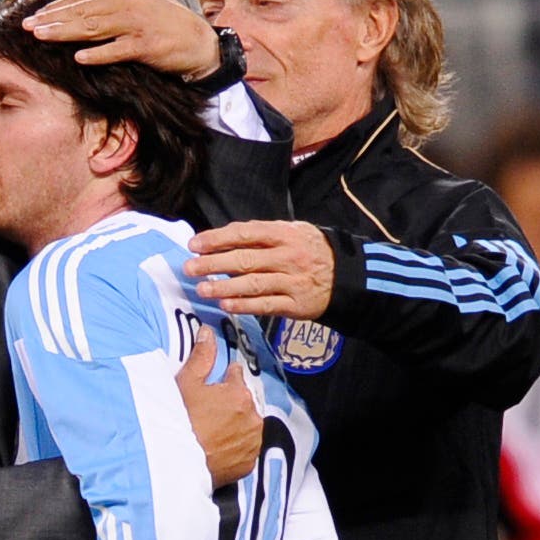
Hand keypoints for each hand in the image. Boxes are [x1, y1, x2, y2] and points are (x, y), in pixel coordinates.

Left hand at [22, 0, 219, 80]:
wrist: (199, 43)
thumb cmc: (162, 21)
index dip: (57, 8)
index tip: (33, 17)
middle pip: (84, 11)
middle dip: (53, 20)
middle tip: (27, 27)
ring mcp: (139, 22)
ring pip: (94, 28)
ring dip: (66, 33)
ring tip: (42, 37)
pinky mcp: (147, 45)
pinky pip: (117, 50)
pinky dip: (99, 54)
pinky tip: (79, 58)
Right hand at [175, 326, 261, 487]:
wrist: (176, 462)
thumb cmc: (179, 420)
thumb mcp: (185, 383)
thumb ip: (201, 356)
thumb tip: (207, 331)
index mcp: (238, 393)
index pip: (236, 376)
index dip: (223, 379)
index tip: (212, 386)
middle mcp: (252, 416)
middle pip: (243, 402)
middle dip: (230, 403)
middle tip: (207, 411)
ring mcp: (252, 442)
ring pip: (246, 426)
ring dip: (235, 425)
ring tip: (211, 430)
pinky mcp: (248, 463)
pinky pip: (244, 449)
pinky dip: (235, 447)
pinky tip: (217, 447)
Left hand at [185, 221, 334, 319]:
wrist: (349, 276)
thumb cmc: (311, 252)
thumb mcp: (293, 233)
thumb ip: (261, 235)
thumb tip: (221, 239)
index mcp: (285, 235)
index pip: (246, 234)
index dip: (218, 238)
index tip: (194, 244)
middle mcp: (289, 257)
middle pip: (245, 259)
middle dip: (214, 264)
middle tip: (190, 268)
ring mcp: (293, 281)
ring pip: (253, 284)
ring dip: (224, 287)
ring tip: (202, 289)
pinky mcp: (296, 304)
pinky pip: (266, 305)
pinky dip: (245, 305)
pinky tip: (226, 305)